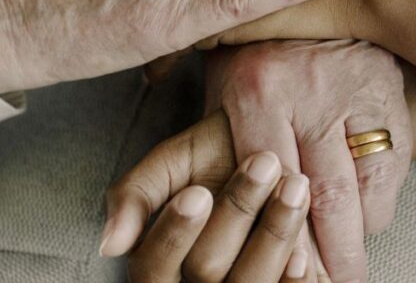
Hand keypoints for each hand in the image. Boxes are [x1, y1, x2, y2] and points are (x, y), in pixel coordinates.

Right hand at [100, 114, 319, 281]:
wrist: (269, 146)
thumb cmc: (215, 156)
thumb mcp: (172, 163)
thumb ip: (136, 193)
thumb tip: (110, 245)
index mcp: (159, 265)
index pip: (152, 267)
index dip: (173, 234)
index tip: (198, 191)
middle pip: (207, 270)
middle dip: (237, 213)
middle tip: (265, 163)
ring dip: (274, 235)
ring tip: (295, 186)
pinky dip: (296, 274)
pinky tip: (304, 244)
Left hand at [209, 40, 413, 282]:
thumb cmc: (252, 54)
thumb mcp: (214, 91)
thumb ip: (191, 156)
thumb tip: (144, 230)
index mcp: (258, 89)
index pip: (273, 182)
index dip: (285, 237)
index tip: (291, 276)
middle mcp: (310, 88)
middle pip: (327, 192)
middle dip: (334, 253)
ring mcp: (356, 88)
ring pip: (368, 183)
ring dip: (361, 232)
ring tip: (351, 264)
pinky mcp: (388, 89)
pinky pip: (394, 162)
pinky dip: (381, 198)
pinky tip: (366, 217)